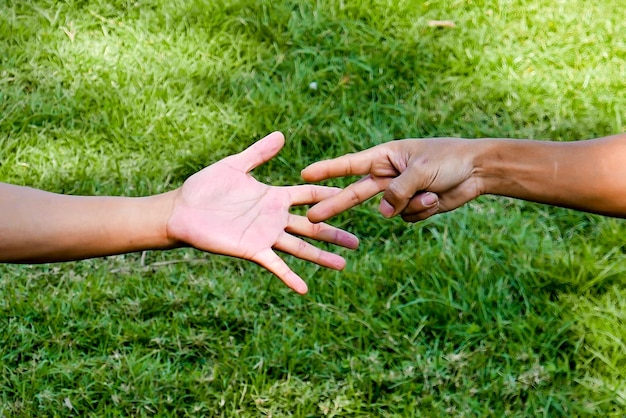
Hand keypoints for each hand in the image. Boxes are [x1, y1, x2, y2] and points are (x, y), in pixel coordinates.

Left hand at [166, 132, 358, 293]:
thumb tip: (281, 135)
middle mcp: (274, 218)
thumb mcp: (234, 165)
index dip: (330, 194)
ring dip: (322, 257)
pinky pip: (275, 265)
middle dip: (334, 233)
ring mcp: (266, 235)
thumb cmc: (205, 187)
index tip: (352, 193)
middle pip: (312, 226)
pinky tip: (304, 289)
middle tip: (357, 241)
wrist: (181, 210)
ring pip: (300, 247)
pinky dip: (290, 277)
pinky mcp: (253, 250)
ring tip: (343, 264)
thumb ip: (258, 153)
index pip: (309, 195)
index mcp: (274, 196)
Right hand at [301, 138, 481, 222]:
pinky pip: (407, 218)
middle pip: (355, 194)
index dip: (326, 170)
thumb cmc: (449, 159)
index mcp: (385, 156)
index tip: (304, 175)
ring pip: (390, 211)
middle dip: (335, 206)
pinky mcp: (413, 207)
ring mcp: (400, 193)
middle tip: (312, 217)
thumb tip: (383, 212)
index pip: (349, 165)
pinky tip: (437, 197)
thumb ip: (398, 191)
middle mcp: (388, 175)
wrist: (478, 170)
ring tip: (432, 190)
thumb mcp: (421, 171)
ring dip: (412, 205)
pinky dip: (422, 211)